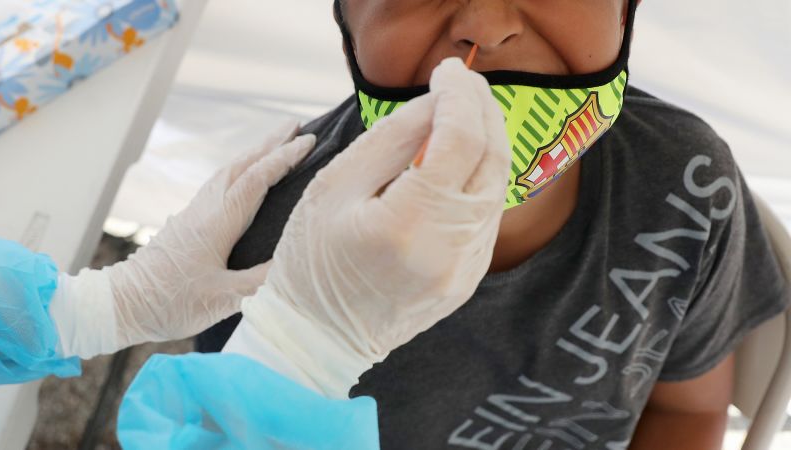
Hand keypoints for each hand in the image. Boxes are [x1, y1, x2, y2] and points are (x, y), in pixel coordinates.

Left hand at [50, 123, 315, 357]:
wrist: (123, 303)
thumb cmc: (170, 303)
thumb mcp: (223, 299)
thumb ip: (261, 281)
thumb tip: (294, 262)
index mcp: (218, 222)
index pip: (256, 180)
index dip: (284, 158)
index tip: (309, 141)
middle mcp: (206, 208)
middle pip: (242, 164)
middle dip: (271, 143)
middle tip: (297, 125)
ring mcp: (194, 211)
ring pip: (229, 171)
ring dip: (255, 153)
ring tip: (277, 143)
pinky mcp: (188, 220)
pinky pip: (220, 183)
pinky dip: (240, 169)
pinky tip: (245, 176)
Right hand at [229, 58, 510, 397]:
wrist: (318, 338)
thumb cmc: (310, 262)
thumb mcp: (334, 187)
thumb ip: (390, 139)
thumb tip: (435, 103)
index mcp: (408, 224)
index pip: (459, 140)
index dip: (459, 95)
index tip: (445, 71)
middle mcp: (449, 250)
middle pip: (491, 160)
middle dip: (482, 111)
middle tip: (461, 83)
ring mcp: (465, 269)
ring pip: (497, 187)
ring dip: (486, 142)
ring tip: (461, 113)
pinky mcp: (468, 279)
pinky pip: (487, 216)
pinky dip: (479, 178)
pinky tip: (459, 160)